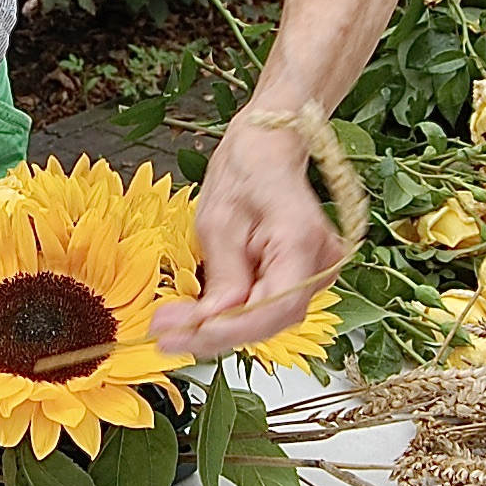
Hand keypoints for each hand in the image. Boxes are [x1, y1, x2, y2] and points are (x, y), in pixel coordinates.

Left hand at [152, 112, 346, 359]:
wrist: (267, 149)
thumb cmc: (245, 172)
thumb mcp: (217, 223)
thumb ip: (221, 278)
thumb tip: (205, 325)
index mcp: (301, 240)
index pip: (275, 307)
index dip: (230, 330)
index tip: (185, 337)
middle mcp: (320, 262)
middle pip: (270, 319)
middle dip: (216, 332)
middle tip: (165, 336)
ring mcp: (316, 272)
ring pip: (267, 318)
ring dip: (221, 326)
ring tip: (174, 324)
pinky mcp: (302, 277)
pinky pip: (266, 306)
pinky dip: (232, 314)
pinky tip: (200, 313)